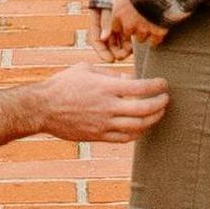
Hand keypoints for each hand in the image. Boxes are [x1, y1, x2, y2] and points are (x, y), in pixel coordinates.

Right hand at [31, 59, 171, 143]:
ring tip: (158, 113)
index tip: (163, 83)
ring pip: (137, 127)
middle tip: (166, 99)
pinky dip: (137, 133)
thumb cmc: (63, 84)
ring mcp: (103, 124)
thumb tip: (128, 79)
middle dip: (160, 104)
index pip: (139, 88)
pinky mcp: (98, 136)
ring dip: (152, 120)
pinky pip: (124, 139)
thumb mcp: (86, 70)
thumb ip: (109, 75)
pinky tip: (142, 127)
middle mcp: (107, 107)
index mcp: (105, 88)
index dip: (156, 86)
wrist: (43, 108)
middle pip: (143, 110)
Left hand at [95, 2, 168, 58]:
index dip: (121, 26)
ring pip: (140, 39)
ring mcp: (142, 30)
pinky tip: (157, 31)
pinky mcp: (156, 32)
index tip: (125, 23)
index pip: (115, 28)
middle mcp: (128, 25)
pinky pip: (154, 41)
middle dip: (131, 30)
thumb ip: (117, 1)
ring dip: (143, 34)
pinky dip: (155, 38)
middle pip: (127, 35)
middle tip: (138, 23)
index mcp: (118, 15)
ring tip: (149, 25)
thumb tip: (113, 4)